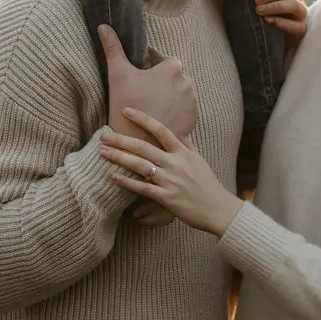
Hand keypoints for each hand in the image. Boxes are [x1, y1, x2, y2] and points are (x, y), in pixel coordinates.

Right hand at [98, 25, 197, 141]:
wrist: (139, 143)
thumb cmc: (128, 106)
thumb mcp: (118, 74)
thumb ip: (113, 47)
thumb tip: (103, 25)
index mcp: (172, 67)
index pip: (158, 58)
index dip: (144, 66)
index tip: (135, 77)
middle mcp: (187, 81)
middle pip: (168, 75)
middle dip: (156, 81)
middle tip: (139, 94)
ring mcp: (192, 100)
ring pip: (176, 91)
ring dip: (165, 95)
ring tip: (148, 107)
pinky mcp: (193, 118)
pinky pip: (182, 108)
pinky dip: (173, 110)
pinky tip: (158, 116)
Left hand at [99, 108, 241, 236]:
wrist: (217, 208)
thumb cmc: (208, 184)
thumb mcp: (199, 160)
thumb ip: (187, 145)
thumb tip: (180, 132)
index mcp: (182, 152)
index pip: (160, 130)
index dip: (142, 119)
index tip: (126, 111)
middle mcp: (175, 163)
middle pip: (143, 147)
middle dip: (121, 140)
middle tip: (104, 135)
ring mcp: (169, 180)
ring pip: (140, 166)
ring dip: (119, 158)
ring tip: (103, 152)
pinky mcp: (165, 197)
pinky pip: (142, 188)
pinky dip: (127, 182)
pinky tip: (113, 177)